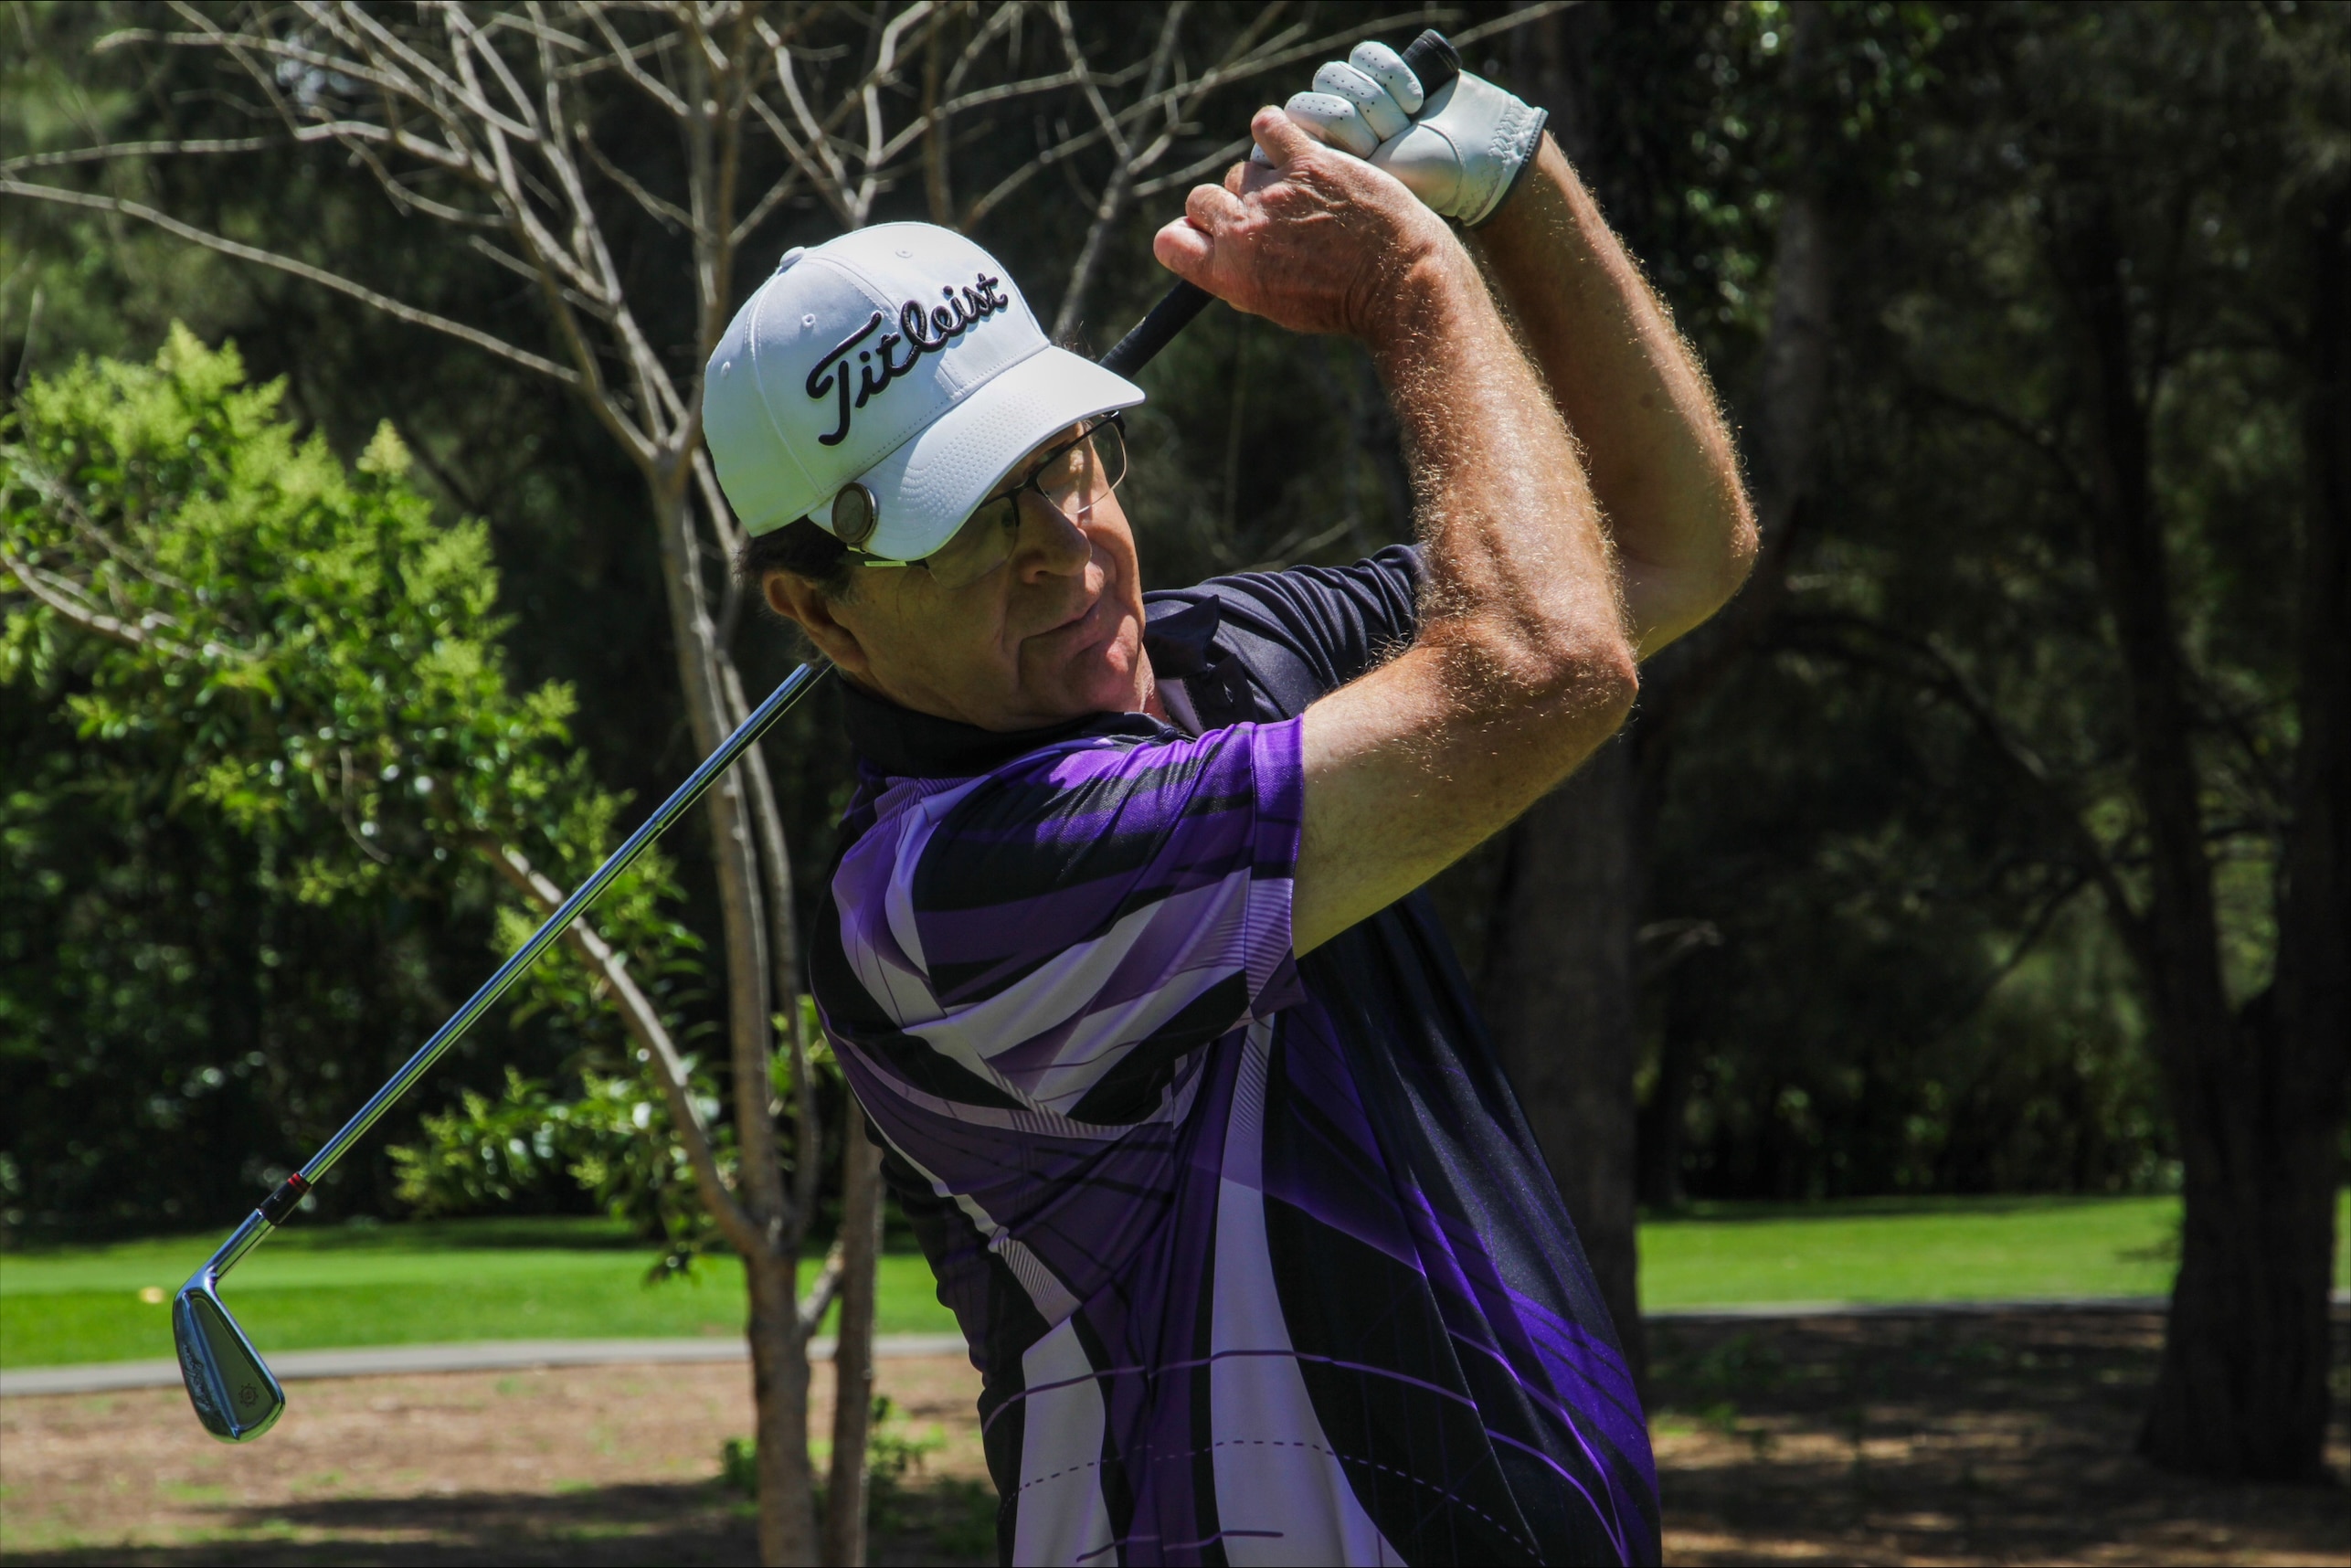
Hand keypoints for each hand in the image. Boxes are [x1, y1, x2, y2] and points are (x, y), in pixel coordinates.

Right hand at [1153, 107, 1455, 339]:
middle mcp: (1245, 233)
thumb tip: (1214, 249)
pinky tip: (1287, 143)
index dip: (1188, 234)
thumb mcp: (1277, 306)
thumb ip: (1239, 275)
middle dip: (1226, 205)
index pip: (1170, 242)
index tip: (1209, 233)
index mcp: (1231, 274)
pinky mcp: (1310, 163)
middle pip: (1201, 199)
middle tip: (1264, 215)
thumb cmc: (1346, 301)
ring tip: (1299, 194)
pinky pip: (1269, 127)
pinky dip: (1273, 130)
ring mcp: (1276, 195)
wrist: (1401, 283)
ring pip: (1242, 170)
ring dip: (1263, 178)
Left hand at [1282, 42, 1548, 227]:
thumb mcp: (1369, 184)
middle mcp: (1336, 124)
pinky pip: (1367, 54)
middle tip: (1393, 139)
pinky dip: (1394, 74)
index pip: (1294, 118)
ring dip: (1381, 98)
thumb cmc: (1426, 181)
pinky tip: (1416, 100)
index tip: (1366, 151)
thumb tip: (1278, 151)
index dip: (1330, 129)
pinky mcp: (1384, 71)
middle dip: (1361, 116)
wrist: (1478, 158)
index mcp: (1323, 155)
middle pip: (1319, 92)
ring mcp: (1359, 95)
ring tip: (1407, 123)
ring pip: (1339, 71)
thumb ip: (1323, 166)